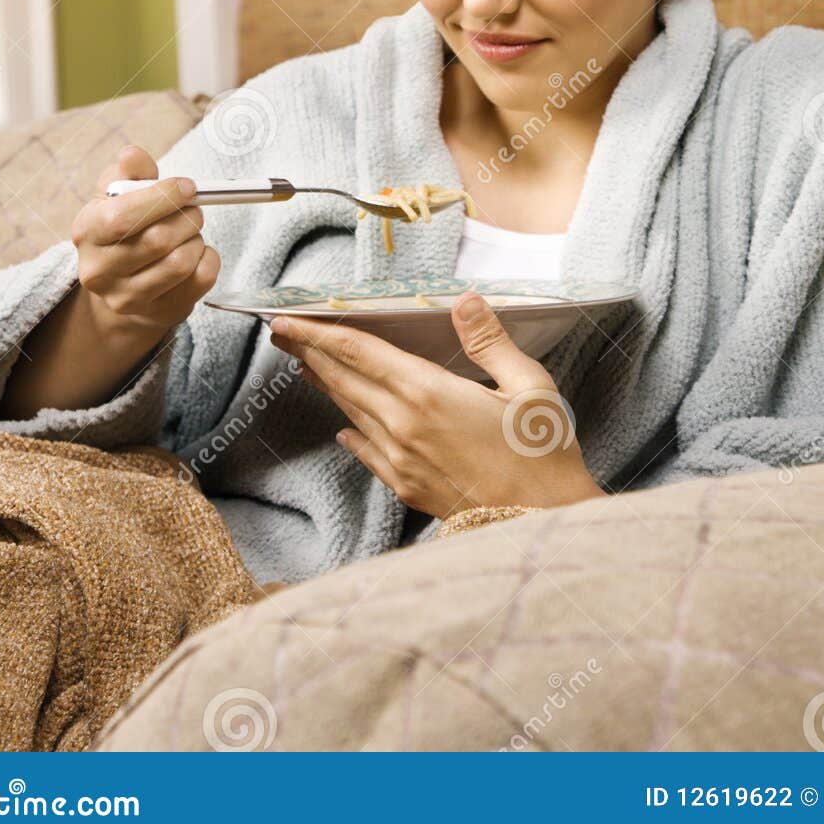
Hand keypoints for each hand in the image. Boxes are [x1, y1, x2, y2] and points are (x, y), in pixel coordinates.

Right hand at [71, 145, 220, 334]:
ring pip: (181, 261)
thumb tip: (132, 155)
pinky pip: (201, 278)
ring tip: (189, 231)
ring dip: (196, 238)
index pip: (122, 217)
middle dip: (186, 216)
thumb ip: (129, 171)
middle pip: (158, 240)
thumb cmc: (124, 227)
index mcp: (86, 232)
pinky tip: (196, 252)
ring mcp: (127, 298)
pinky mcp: (159, 312)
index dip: (162, 198)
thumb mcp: (118, 194)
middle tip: (193, 208)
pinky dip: (208, 257)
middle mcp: (99, 271)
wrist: (122, 282)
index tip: (187, 186)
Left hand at [268, 291, 604, 519]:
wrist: (543, 523)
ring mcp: (400, 459)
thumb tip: (465, 301)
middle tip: (281, 334)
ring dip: (327, 385)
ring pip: (351, 411)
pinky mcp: (406, 487)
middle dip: (308, 353)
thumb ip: (490, 341)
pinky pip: (366, 451)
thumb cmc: (542, 453)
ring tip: (307, 365)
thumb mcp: (529, 386)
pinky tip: (345, 425)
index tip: (284, 320)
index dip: (316, 333)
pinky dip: (352, 431)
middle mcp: (402, 424)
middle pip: (342, 379)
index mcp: (427, 392)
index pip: (356, 352)